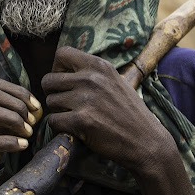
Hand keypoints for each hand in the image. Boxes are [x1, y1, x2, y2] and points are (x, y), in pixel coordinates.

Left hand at [41, 46, 171, 171]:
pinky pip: (53, 121)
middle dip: (53, 93)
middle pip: (48, 80)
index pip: (62, 53)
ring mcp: (85, 99)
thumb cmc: (129, 112)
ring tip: (74, 117)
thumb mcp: (115, 81)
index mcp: (99, 65)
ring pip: (49, 101)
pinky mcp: (81, 121)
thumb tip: (64, 69)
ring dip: (57, 111)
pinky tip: (74, 129)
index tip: (64, 81)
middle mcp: (91, 78)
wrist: (146, 141)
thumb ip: (92, 73)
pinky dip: (60, 127)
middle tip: (66, 104)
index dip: (57, 68)